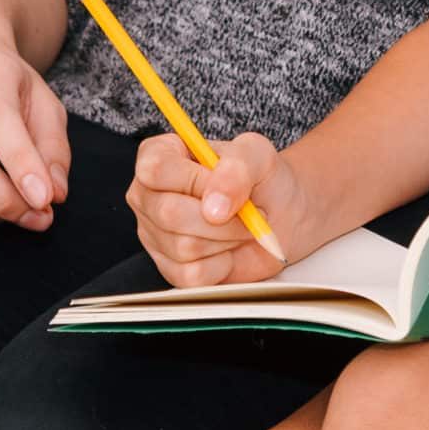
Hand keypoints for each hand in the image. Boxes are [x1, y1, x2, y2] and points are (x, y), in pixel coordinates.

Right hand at [128, 130, 304, 288]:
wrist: (281, 215)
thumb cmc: (262, 178)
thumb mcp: (257, 154)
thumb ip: (236, 168)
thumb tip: (213, 207)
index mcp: (159, 155)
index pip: (156, 169)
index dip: (196, 181)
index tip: (227, 184)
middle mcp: (147, 195)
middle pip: (169, 213)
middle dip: (221, 218)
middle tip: (248, 211)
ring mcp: (154, 235)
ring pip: (183, 246)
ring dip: (226, 239)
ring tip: (240, 227)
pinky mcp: (169, 269)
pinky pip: (192, 275)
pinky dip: (222, 265)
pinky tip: (228, 249)